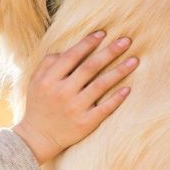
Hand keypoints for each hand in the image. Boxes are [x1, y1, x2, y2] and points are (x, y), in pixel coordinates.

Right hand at [12, 31, 137, 163]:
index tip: (103, 33)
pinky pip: (104, 108)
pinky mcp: (85, 123)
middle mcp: (62, 92)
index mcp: (49, 79)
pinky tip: (128, 88)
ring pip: (100, 85)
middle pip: (90, 67)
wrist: (38, 136)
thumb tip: (72, 49)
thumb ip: (49, 62)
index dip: (88, 43)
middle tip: (126, 41)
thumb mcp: (36, 80)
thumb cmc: (39, 103)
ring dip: (119, 71)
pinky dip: (116, 98)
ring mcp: (75, 108)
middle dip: (109, 52)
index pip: (72, 56)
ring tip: (134, 60)